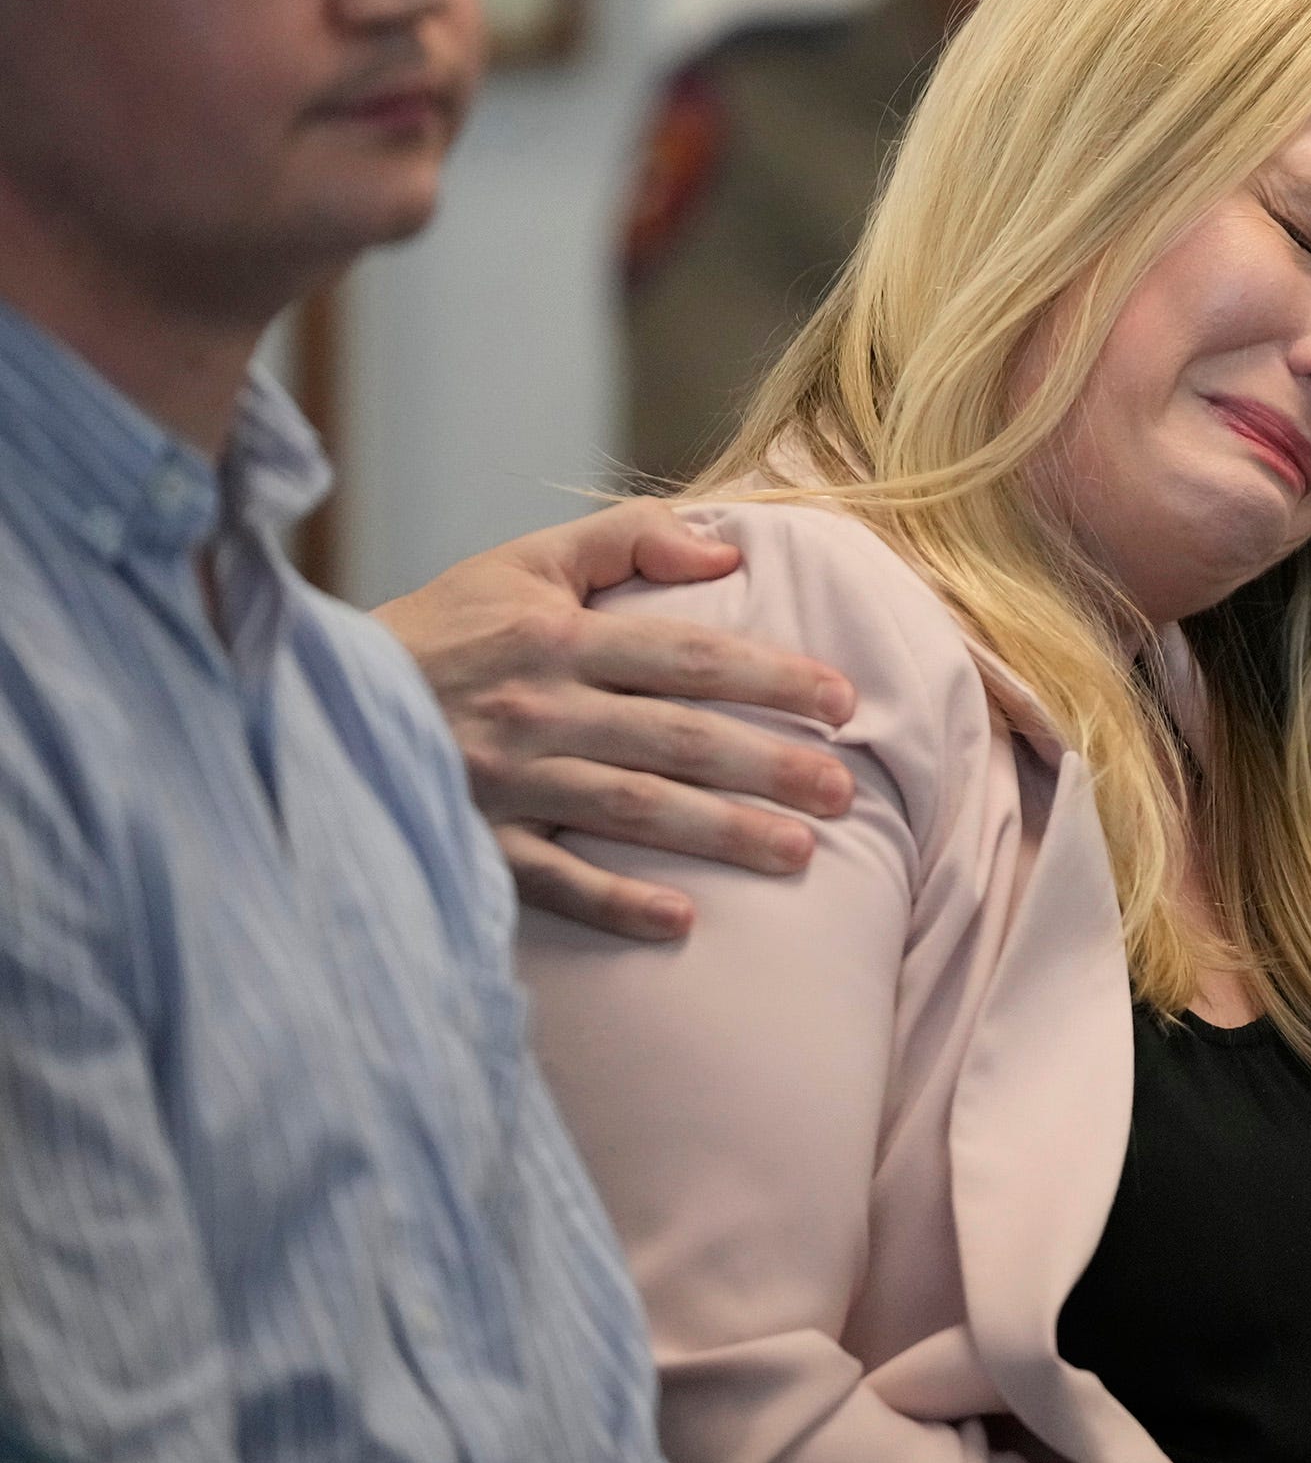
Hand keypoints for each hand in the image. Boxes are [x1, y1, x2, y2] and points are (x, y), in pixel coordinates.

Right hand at [374, 501, 855, 938]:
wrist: (311, 700)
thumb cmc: (442, 628)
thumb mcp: (522, 561)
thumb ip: (626, 541)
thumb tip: (726, 551)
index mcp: (556, 636)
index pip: (690, 656)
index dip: (774, 677)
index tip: (844, 701)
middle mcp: (537, 709)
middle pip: (677, 738)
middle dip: (770, 765)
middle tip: (846, 791)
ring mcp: (503, 782)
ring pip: (633, 812)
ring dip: (721, 834)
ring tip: (801, 853)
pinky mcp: (471, 842)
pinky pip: (551, 881)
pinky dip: (614, 902)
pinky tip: (682, 921)